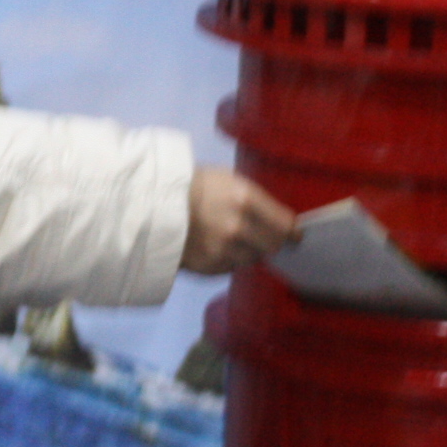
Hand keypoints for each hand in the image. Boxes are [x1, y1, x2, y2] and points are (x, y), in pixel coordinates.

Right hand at [182, 167, 297, 275]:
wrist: (151, 204)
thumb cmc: (195, 185)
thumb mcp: (229, 180)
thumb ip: (255, 200)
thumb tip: (280, 221)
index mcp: (245, 199)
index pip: (285, 224)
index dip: (292, 231)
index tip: (295, 235)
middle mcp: (237, 228)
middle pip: (272, 245)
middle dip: (271, 241)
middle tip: (264, 238)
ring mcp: (223, 250)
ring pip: (252, 259)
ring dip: (249, 252)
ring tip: (233, 241)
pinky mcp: (209, 267)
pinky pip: (231, 267)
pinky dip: (229, 260)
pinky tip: (217, 246)